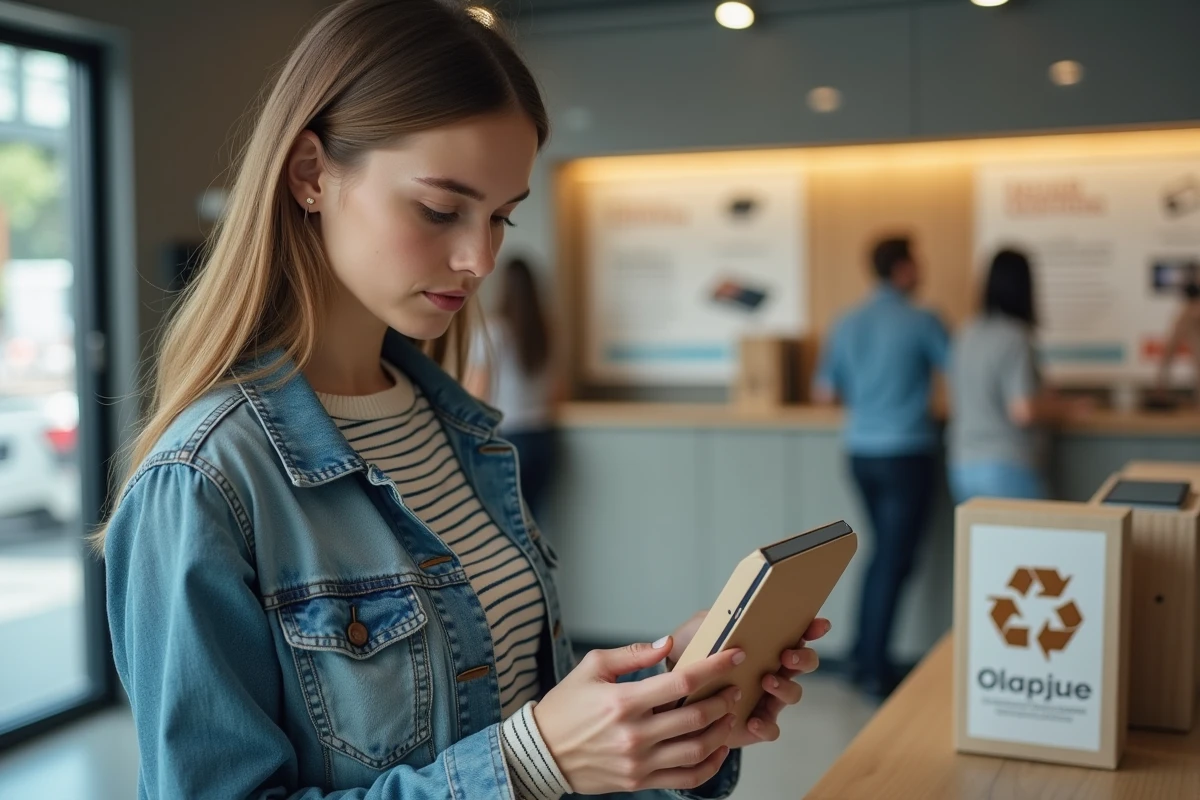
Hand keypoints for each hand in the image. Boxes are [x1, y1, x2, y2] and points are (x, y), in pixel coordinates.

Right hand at [533, 637, 742, 793]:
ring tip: (729, 715)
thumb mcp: (591, 667)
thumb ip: (632, 654)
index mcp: (623, 701)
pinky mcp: (639, 781)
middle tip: (733, 687)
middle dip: (723, 699)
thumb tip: (666, 644)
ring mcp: (638, 761)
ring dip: (721, 731)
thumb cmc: (566, 706)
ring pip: (697, 749)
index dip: (714, 667)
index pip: (682, 682)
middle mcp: (634, 734)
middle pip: (696, 716)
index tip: (734, 656)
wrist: (541, 751)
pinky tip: (718, 748)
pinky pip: (686, 778)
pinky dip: (710, 765)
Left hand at [667, 611, 831, 746]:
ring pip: (793, 694)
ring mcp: (766, 698)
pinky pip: (771, 729)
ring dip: (785, 687)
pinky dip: (766, 727)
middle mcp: (772, 670)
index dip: (812, 629)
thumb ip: (717, 619)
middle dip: (804, 658)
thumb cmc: (691, 656)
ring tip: (766, 681)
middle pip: (805, 663)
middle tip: (787, 656)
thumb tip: (733, 612)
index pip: (796, 634)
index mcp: (765, 645)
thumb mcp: (701, 630)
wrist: (671, 692)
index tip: (819, 625)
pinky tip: (752, 721)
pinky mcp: (754, 724)